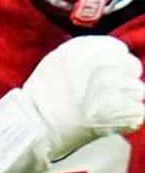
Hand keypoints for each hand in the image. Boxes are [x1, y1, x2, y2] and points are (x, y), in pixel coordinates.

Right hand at [22, 36, 144, 159]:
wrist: (38, 123)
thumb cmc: (43, 95)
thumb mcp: (57, 59)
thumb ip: (84, 52)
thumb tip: (107, 54)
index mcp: (87, 48)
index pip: (119, 49)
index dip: (114, 62)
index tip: (107, 74)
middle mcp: (104, 64)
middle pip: (132, 68)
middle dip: (123, 79)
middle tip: (105, 93)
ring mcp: (116, 88)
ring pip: (137, 90)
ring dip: (125, 99)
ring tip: (103, 108)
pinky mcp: (124, 111)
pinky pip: (139, 112)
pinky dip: (128, 118)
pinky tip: (109, 120)